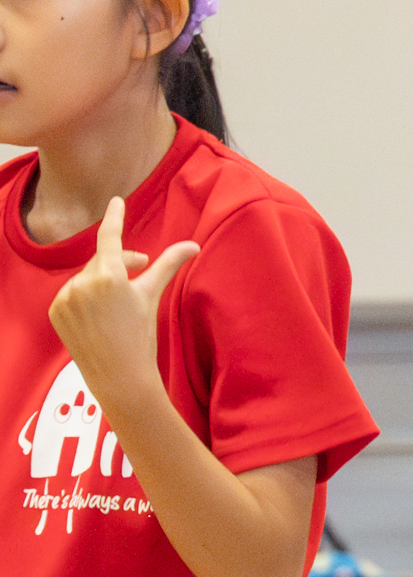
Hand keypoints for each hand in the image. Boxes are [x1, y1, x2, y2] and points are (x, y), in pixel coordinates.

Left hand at [48, 198, 198, 407]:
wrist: (119, 375)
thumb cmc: (141, 336)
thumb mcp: (153, 296)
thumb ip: (169, 265)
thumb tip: (193, 245)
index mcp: (109, 276)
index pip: (110, 237)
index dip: (115, 217)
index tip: (116, 201)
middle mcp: (82, 283)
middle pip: (102, 261)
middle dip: (121, 262)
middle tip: (142, 267)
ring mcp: (65, 297)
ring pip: (86, 278)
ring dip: (102, 281)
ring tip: (119, 301)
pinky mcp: (55, 311)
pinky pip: (71, 294)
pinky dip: (85, 297)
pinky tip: (99, 314)